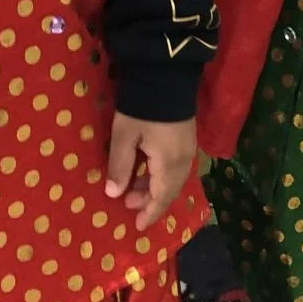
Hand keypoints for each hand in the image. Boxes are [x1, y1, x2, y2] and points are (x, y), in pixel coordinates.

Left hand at [104, 113, 197, 231]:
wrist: (165, 75)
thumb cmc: (141, 108)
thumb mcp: (124, 136)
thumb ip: (120, 166)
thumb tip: (113, 194)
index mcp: (169, 164)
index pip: (161, 198)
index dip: (149, 213)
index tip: (138, 226)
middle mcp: (184, 161)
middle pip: (169, 190)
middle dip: (150, 201)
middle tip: (128, 203)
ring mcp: (188, 148)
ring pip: (173, 179)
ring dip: (155, 187)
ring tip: (134, 188)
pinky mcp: (187, 138)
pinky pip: (177, 167)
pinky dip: (162, 176)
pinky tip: (148, 170)